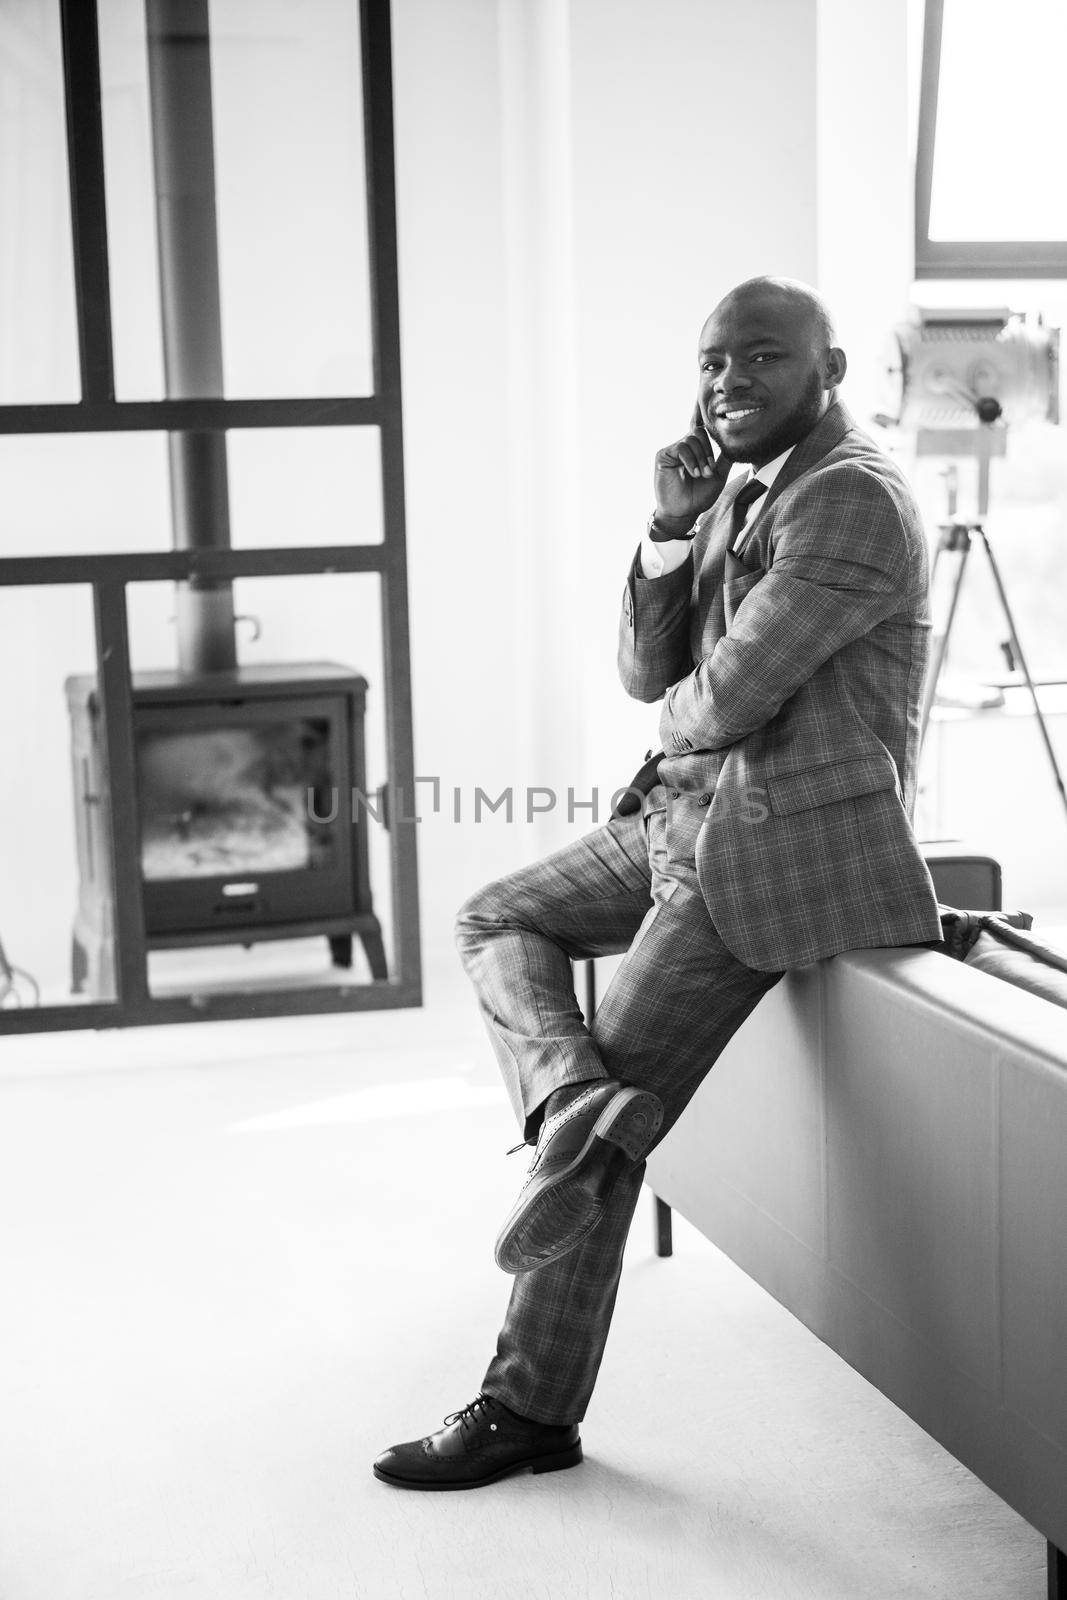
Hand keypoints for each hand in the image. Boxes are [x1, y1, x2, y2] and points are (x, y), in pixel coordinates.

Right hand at [653, 403, 729, 526]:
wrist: (683, 513)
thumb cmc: (698, 497)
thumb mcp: (718, 476)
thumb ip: (724, 459)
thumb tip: (735, 445)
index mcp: (696, 450)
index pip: (701, 429)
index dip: (700, 413)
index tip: (702, 398)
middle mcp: (684, 446)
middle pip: (699, 432)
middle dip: (708, 451)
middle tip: (710, 470)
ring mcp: (673, 450)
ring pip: (691, 439)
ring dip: (701, 457)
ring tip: (702, 474)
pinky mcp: (663, 455)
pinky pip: (681, 447)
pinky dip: (691, 459)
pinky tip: (693, 472)